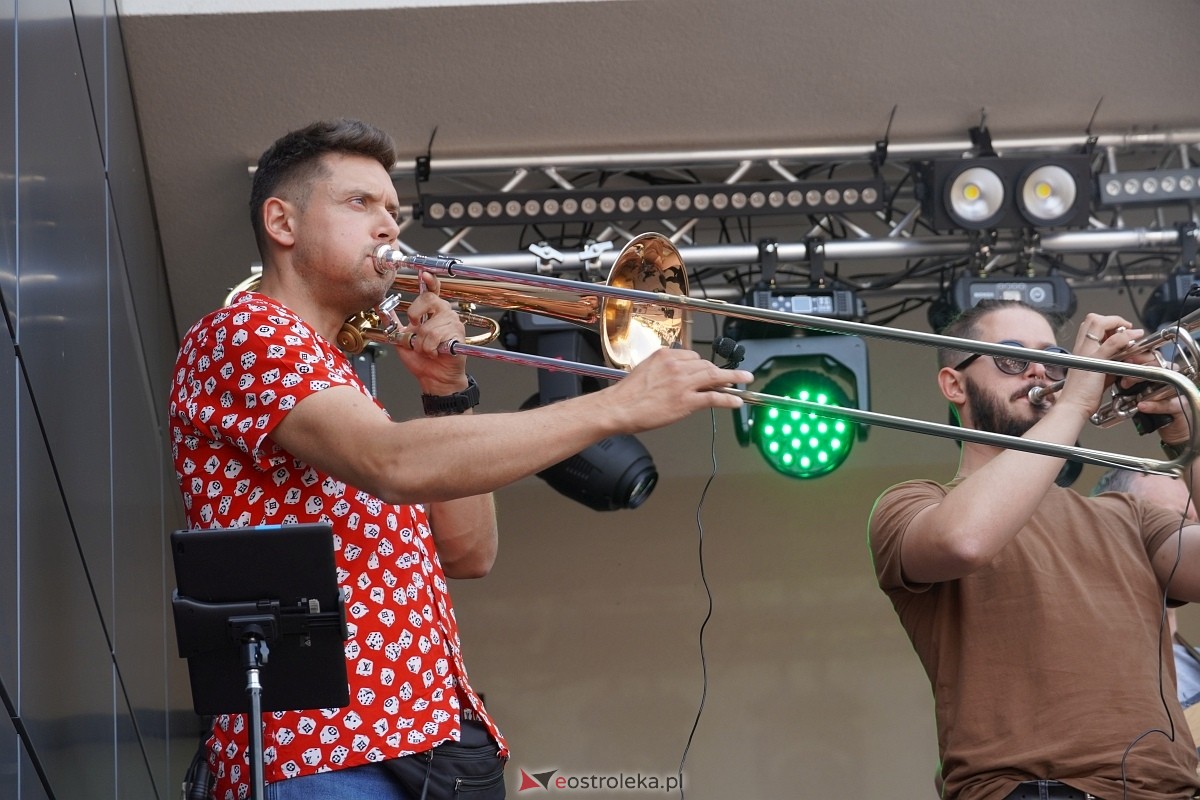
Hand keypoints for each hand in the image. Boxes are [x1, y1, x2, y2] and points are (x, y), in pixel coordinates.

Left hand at [391, 271, 469, 393]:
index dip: (429, 280)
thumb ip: (393, 322)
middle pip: (429, 299)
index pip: (432, 290)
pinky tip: (435, 353)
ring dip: (422, 343)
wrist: (434, 378)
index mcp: (431, 312)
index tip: (424, 273)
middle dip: (416, 315)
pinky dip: (430, 349)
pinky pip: (437, 337)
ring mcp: (453, 323)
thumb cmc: (422, 360)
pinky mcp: (458, 335)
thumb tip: (380, 307)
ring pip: (429, 326)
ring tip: (426, 349)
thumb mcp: (401, 339)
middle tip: (415, 330)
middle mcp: (444, 314)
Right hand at [602, 348, 753, 431]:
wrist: (618, 408)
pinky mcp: (687, 401)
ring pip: (714, 377)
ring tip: (744, 380)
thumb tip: (674, 375)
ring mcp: (683, 383)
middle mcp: (676, 365)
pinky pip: (714, 397)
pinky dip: (729, 398)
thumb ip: (662, 369)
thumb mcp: (645, 371)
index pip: (692, 356)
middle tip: (731, 376)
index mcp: (665, 355)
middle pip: (705, 365)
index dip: (703, 365)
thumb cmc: (627, 394)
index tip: (709, 369)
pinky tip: (737, 400)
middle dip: (719, 372)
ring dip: (732, 379)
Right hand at [1056, 313, 1142, 413]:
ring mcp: (1087, 352)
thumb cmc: (1082, 394)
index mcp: (1080, 349)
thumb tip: (1123, 355)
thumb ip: (1109, 362)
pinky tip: (1134, 340)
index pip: (1091, 323)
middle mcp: (1081, 347)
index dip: (1108, 322)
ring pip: (1100, 324)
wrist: (1073, 406)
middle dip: (1113, 320)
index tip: (1119, 330)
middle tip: (1125, 330)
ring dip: (1120, 326)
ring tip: (1132, 335)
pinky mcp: (1096, 361)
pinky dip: (1125, 337)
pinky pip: (1112, 342)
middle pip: (1093, 319)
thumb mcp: (1098, 373)